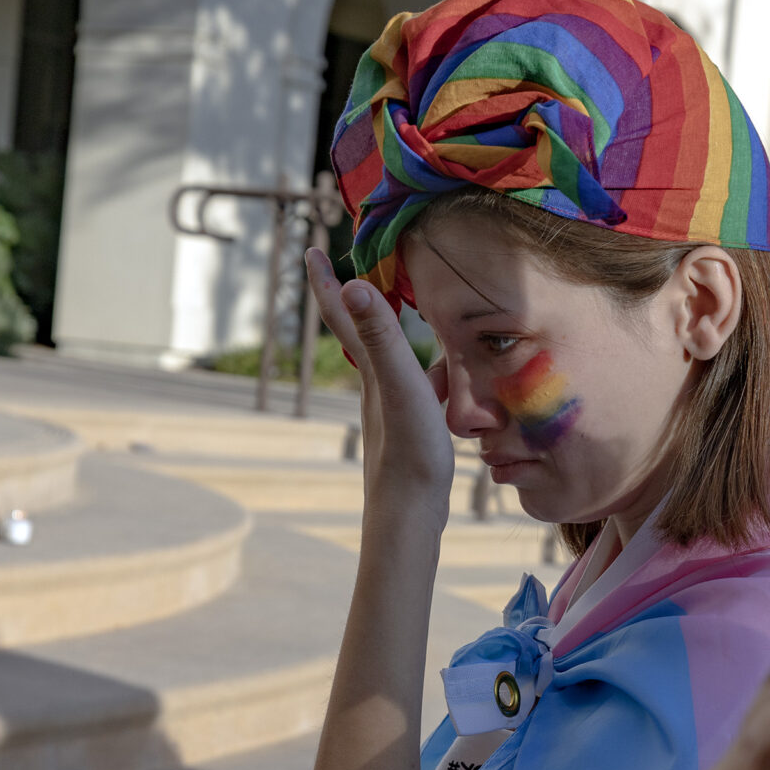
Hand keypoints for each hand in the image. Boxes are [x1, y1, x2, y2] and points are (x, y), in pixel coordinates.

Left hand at [304, 245, 455, 526]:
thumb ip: (381, 337)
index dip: (325, 281)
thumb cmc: (408, 455)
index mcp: (371, 370)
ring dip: (403, 334)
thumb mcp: (400, 388)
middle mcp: (375, 387)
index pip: (342, 314)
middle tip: (368, 266)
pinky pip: (425, 388)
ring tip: (423, 311)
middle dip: (365, 298)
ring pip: (396, 359)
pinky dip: (438, 373)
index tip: (309, 250)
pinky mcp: (413, 431)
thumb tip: (351, 285)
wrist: (410, 519)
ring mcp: (393, 410)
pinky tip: (459, 377)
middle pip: (366, 331)